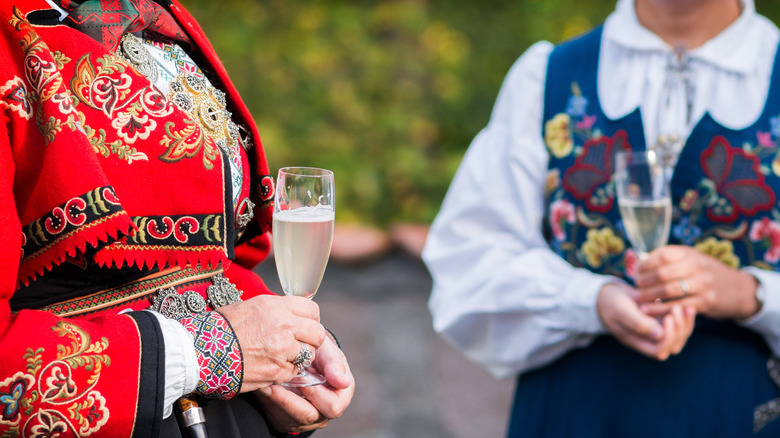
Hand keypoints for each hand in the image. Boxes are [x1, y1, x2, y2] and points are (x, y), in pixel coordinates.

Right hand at [218, 295, 326, 391]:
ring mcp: (283, 350)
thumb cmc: (221, 328)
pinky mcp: (278, 371)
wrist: (200, 351)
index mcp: (277, 306)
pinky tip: (271, 366)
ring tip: (280, 355)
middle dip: (311, 339)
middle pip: (317, 333)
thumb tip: (291, 314)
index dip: (310, 319)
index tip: (304, 324)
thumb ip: (276, 310)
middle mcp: (285, 326)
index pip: (312, 310)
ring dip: (299, 356)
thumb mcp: (251, 306)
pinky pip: (294, 371)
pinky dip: (286, 370)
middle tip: (299, 342)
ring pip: (308, 354)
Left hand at [254, 336, 354, 432]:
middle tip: (273, 383)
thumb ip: (334, 364)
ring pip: (289, 420)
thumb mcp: (328, 353)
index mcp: (341, 397)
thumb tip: (343, 382)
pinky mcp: (289, 421)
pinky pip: (277, 419)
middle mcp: (325, 413)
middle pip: (307, 416)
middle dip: (288, 400)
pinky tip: (262, 388)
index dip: (315, 393)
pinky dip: (268, 404)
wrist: (304, 357)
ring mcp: (307, 420)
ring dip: (274, 402)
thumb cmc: (320, 353)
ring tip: (264, 384)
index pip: (332, 406)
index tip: (299, 377)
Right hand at [597, 282, 695, 360]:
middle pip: (673, 346)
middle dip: (679, 329)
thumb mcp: (622, 311)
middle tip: (677, 308)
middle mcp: (648, 341)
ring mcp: (656, 333)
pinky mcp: (661, 323)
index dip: (668, 337)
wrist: (607, 294)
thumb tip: (659, 335)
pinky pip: (679, 327)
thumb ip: (638, 323)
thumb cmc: (612, 302)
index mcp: (637, 342)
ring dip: (685, 324)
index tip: (667, 317)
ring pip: (679, 337)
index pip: (660, 351)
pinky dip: (685, 319)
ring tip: (686, 308)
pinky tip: (688, 307)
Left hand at [634, 245, 760, 319]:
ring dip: (650, 296)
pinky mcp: (705, 302)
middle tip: (635, 287)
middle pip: (663, 273)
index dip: (645, 264)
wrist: (738, 290)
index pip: (662, 255)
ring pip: (670, 290)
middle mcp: (697, 267)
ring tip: (638, 299)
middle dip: (645, 281)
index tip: (636, 272)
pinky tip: (649, 310)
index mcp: (690, 254)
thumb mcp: (691, 259)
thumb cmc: (706, 273)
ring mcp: (703, 285)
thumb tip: (637, 261)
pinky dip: (661, 309)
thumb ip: (668, 259)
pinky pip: (678, 306)